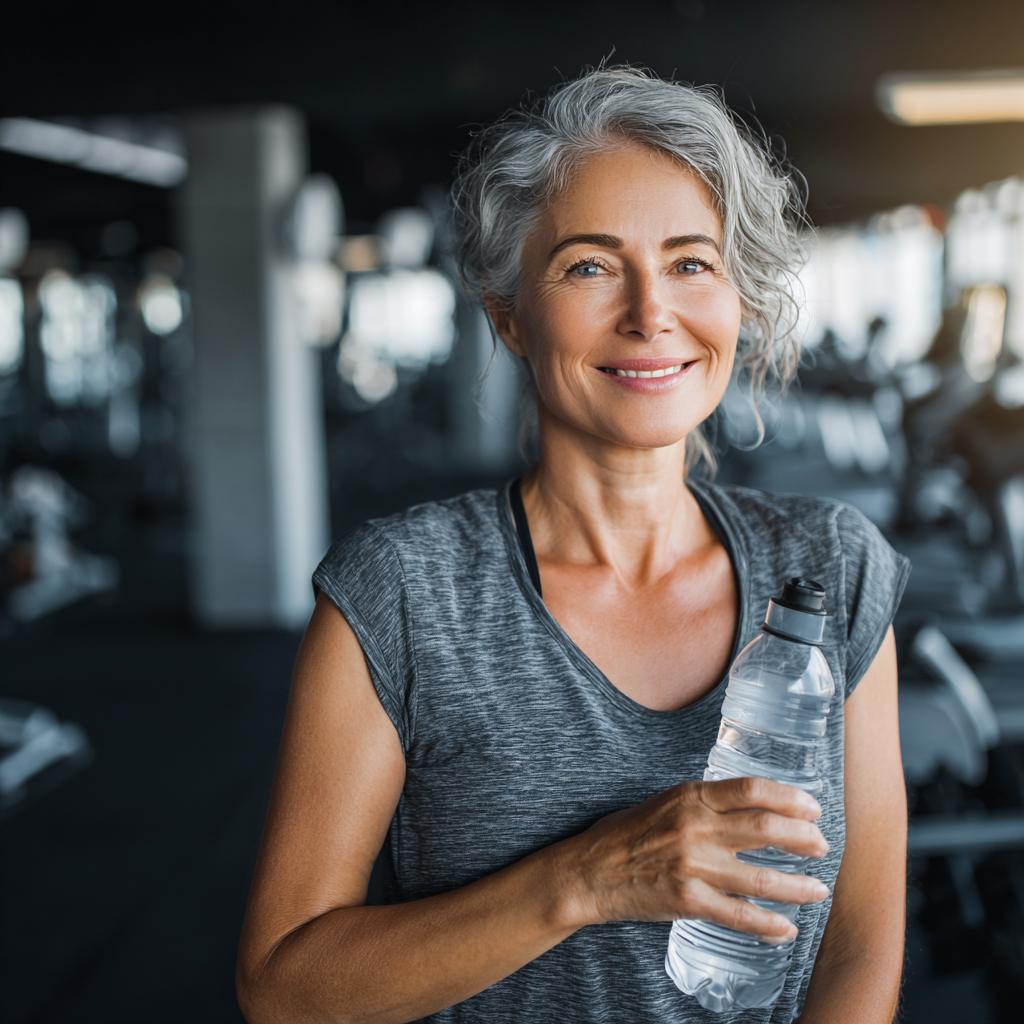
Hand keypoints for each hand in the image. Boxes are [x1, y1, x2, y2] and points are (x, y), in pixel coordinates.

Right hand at [557, 777, 829, 941]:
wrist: (589, 871)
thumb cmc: (626, 834)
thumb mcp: (666, 802)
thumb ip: (705, 804)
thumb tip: (751, 808)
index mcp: (691, 796)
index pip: (752, 789)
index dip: (790, 798)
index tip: (812, 808)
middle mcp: (695, 826)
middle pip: (765, 829)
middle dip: (803, 838)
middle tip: (821, 846)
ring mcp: (692, 864)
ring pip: (761, 877)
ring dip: (797, 885)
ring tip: (817, 889)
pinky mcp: (687, 900)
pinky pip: (739, 914)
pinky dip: (768, 924)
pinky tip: (785, 929)